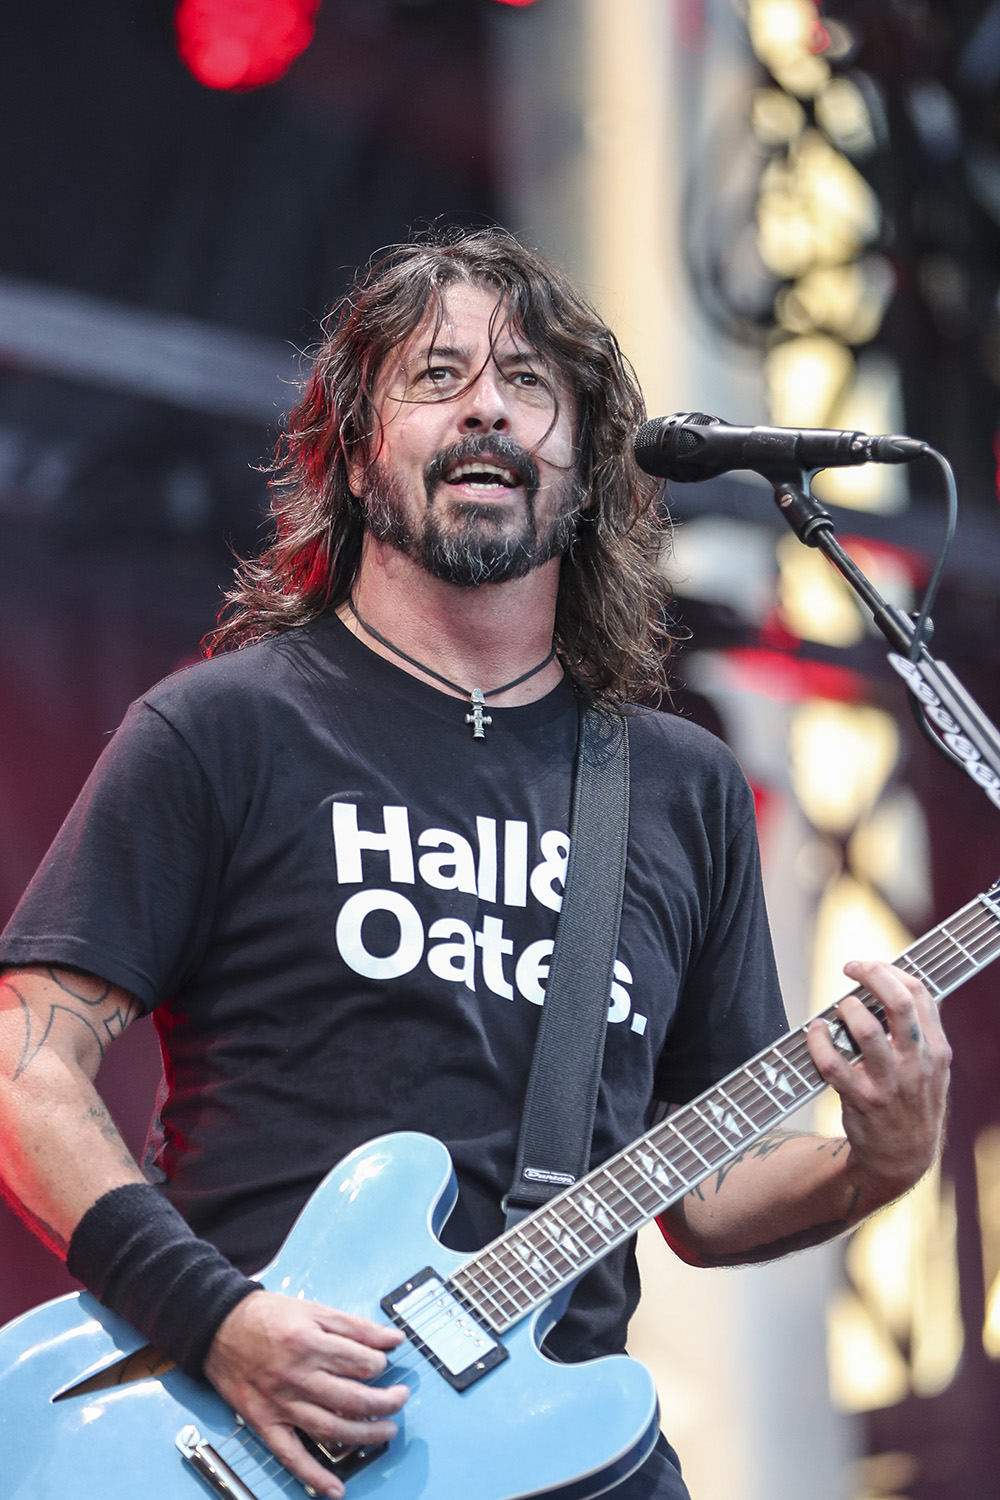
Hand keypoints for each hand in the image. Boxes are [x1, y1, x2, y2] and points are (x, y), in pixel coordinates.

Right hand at [203, 1290, 408, 1498]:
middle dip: (386, 1402)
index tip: (384, 1364)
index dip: (381, 1364)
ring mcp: (281, 1404)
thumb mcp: (314, 1309)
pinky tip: (335, 1488)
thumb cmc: (267, 1316)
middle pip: (354, 1399)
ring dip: (365, 1436)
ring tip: (386, 1432)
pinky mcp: (265, 1423)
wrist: (219, 1327)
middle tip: (400, 1399)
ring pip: (332, 1429)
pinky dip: (314, 1476)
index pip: (362, 1363)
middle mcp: (298, 1376)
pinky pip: (291, 1456)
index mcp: (311, 1343)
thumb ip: (356, 1326)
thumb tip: (393, 1338)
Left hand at [806, 959, 951, 1215]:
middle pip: (898, 1003)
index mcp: (935, 1050)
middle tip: (850, 968)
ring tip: (838, 1010)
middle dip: (871, 975)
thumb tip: (892, 983)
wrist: (903, 1157)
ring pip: (865, 1030)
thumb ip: (920, 1030)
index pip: (919, 993)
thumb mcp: (932, 1067)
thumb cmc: (913, 1101)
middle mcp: (916, 1063)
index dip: (889, 970)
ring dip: (845, 1009)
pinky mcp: (862, 1100)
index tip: (866, 966)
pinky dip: (818, 1042)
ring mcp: (889, 1083)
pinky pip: (832, 1063)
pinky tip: (816, 1033)